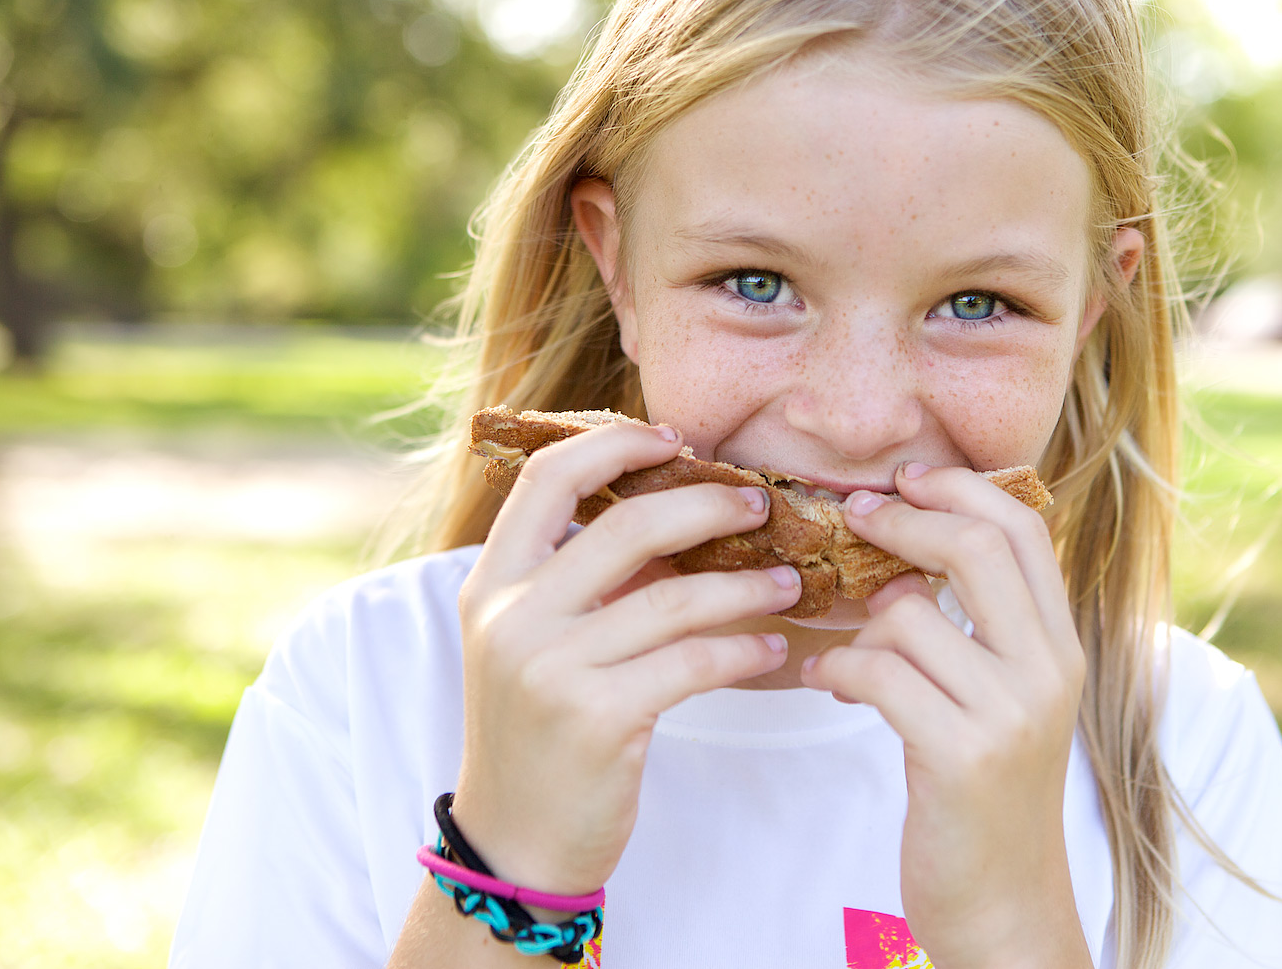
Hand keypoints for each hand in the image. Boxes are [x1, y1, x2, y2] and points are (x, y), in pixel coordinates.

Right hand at [451, 420, 800, 896]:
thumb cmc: (541, 732)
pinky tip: (771, 648)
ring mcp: (550, 667)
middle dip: (708, 507)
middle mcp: (511, 616)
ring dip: (745, 585)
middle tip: (761, 507)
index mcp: (492, 583)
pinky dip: (744, 648)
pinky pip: (692, 661)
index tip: (675, 440)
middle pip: (627, 526)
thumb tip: (679, 514)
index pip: (549, 478)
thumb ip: (583, 581)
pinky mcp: (596, 717)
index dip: (615, 445)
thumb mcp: (536, 643)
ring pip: (673, 597)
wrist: (514, 840)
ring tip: (789, 582)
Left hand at [801, 462, 1091, 968]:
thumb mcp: (1004, 702)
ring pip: (910, 614)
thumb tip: (906, 559)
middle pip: (976, 547)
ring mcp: (1010, 712)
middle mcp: (1049, 670)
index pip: (1023, 530)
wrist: (1004, 905)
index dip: (959, 489)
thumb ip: (980, 631)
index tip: (904, 479)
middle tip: (854, 515)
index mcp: (1062, 647)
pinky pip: (878, 673)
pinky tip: (830, 687)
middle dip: (903, 520)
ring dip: (857, 626)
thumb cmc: (986, 796)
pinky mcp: (962, 754)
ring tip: (844, 657)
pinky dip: (837, 670)